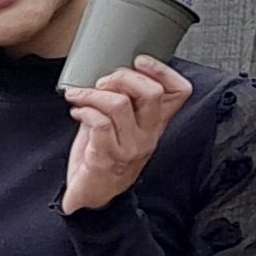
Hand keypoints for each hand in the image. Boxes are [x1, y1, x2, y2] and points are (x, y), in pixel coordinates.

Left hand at [60, 54, 191, 213]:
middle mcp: (148, 135)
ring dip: (92, 93)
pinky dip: (84, 110)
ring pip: (119, 105)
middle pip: (151, 93)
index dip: (163, 71)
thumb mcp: (120, 124)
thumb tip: (110, 71)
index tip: (140, 61)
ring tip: (79, 96)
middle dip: (122, 77)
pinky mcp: (107, 157)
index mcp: (155, 124)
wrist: (92, 194)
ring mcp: (130, 148)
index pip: (179, 92)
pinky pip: (99, 123)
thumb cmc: (104, 155)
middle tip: (102, 82)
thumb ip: (123, 99)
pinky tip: (77, 111)